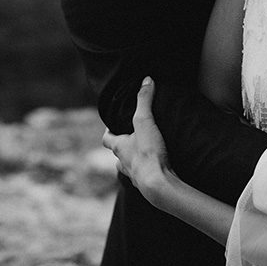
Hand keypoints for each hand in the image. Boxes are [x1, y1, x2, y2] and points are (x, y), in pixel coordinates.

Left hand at [103, 77, 171, 204]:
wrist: (159, 185)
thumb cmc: (148, 153)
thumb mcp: (145, 121)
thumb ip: (145, 100)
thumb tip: (147, 80)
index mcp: (119, 147)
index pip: (107, 139)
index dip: (108, 132)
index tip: (112, 125)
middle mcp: (123, 163)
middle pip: (118, 154)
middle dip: (123, 147)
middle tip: (132, 138)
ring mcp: (134, 176)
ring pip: (128, 168)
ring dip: (133, 162)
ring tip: (144, 155)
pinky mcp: (146, 185)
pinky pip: (143, 178)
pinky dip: (147, 173)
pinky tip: (156, 170)